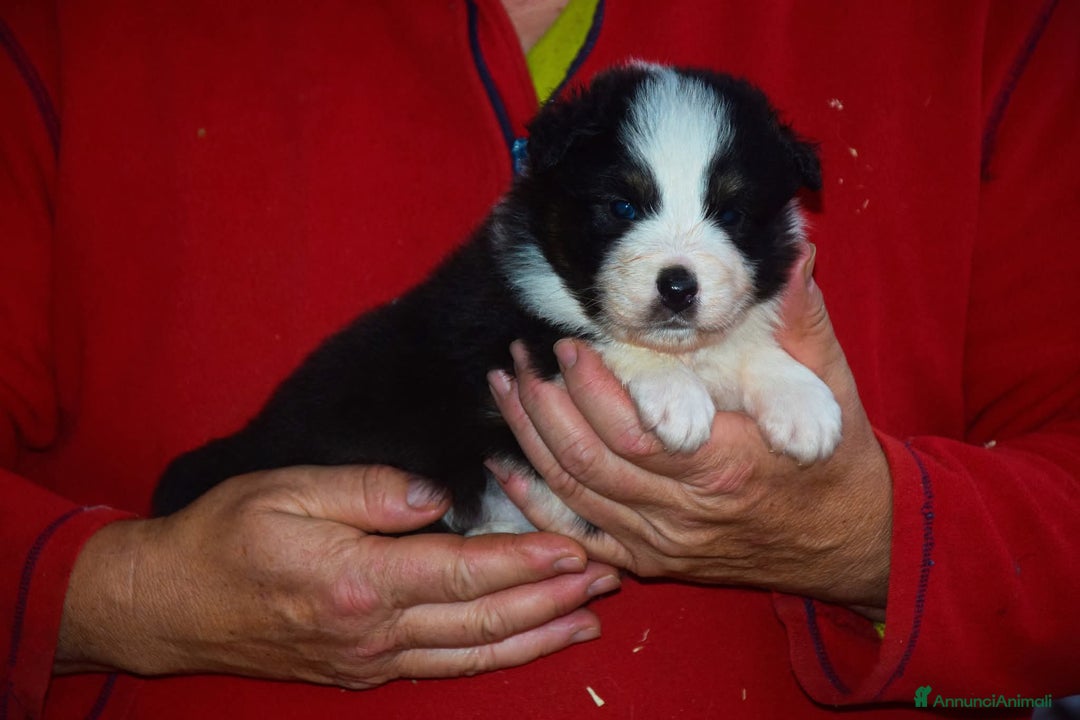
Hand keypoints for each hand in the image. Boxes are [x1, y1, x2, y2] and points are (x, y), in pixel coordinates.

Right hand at [55, 465, 618, 686]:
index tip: (576, 544)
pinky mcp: (366, 670)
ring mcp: (373, 659)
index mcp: (360, 580)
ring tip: (592, 612)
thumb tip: (435, 494)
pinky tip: (530, 642)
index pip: (465, 571)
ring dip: (539, 631)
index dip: (526, 560)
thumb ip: (369, 492)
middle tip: (609, 571)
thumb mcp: (288, 492)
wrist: (170, 606)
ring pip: (475, 652)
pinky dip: (498, 657)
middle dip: (552, 595)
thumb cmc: (225, 537)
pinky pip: (446, 666)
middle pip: (484, 618)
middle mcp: (375, 631)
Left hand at [487, 244, 890, 617]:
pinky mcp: (649, 558)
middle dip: (544, 404)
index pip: (636, 432)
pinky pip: (579, 534)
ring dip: (529, 440)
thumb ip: (804, 323)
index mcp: (727, 465)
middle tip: (521, 355)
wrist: (845, 541)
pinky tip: (507, 463)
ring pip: (574, 494)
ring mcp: (662, 542)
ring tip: (505, 386)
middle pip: (588, 462)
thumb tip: (797, 258)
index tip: (569, 343)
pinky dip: (536, 502)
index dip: (592, 389)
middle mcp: (686, 513)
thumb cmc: (834, 460)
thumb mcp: (832, 389)